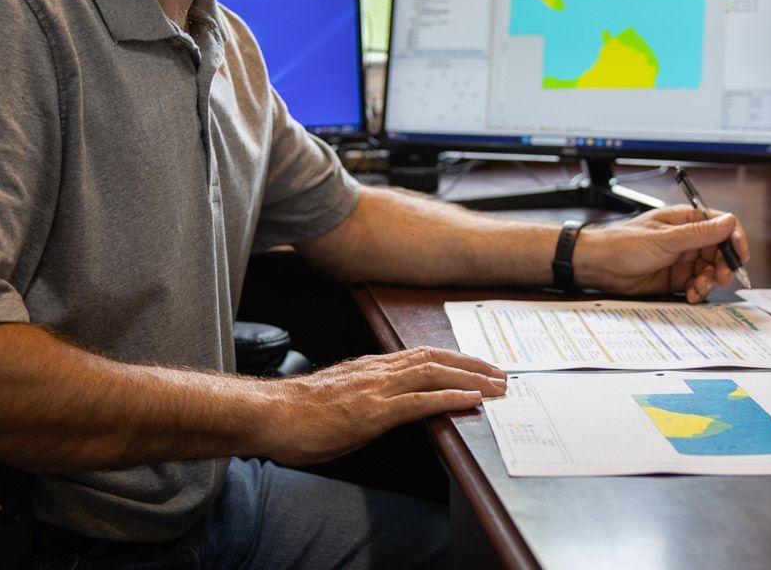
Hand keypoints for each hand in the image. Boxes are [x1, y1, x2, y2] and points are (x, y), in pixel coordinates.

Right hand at [254, 347, 506, 464]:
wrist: (269, 414)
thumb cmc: (296, 413)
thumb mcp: (339, 398)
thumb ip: (364, 396)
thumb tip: (383, 405)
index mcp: (371, 367)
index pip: (422, 355)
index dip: (454, 359)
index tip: (478, 365)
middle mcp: (378, 370)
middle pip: (436, 359)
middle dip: (472, 365)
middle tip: (501, 374)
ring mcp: (376, 389)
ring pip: (434, 374)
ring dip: (470, 378)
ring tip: (496, 385)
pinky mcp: (372, 412)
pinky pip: (418, 402)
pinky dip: (448, 397)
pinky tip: (470, 400)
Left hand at [573, 204, 748, 302]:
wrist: (599, 265)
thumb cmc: (624, 243)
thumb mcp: (665, 239)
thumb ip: (699, 233)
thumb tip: (729, 222)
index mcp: (686, 221)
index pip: (722, 226)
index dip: (735, 240)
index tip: (740, 256)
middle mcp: (687, 239)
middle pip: (720, 252)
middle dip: (723, 266)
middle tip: (720, 278)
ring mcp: (682, 260)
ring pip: (710, 271)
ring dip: (710, 281)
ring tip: (697, 288)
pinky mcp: (675, 278)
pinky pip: (697, 285)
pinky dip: (698, 292)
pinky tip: (690, 295)